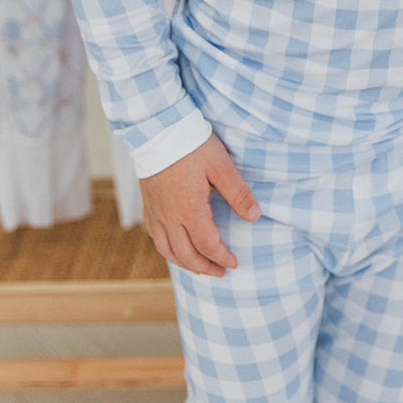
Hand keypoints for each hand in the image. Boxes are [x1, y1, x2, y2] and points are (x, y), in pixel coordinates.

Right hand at [140, 133, 259, 276]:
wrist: (158, 129)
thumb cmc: (192, 145)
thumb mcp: (221, 166)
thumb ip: (238, 193)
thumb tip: (254, 216)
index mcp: (190, 210)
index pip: (207, 245)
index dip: (222, 257)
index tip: (234, 263)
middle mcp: (170, 217)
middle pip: (186, 255)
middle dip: (204, 268)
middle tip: (220, 272)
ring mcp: (156, 212)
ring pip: (167, 251)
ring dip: (185, 263)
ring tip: (199, 267)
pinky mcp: (147, 204)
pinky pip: (155, 237)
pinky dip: (167, 249)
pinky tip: (174, 247)